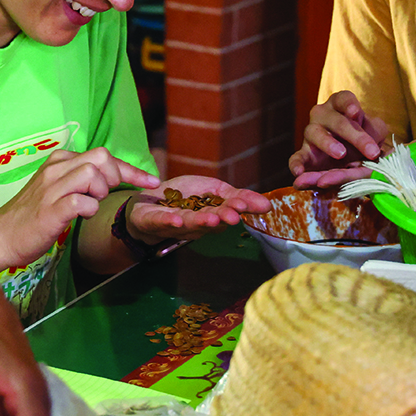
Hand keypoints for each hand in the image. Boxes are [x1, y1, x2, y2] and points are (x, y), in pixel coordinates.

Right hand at [0, 148, 160, 274]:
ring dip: (102, 191)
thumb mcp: (57, 191)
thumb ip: (80, 181)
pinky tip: (84, 216)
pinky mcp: (49, 210)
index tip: (151, 182)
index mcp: (59, 162)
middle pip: (101, 157)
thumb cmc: (31, 217)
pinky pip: (80, 201)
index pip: (103, 155)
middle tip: (112, 196)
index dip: (131, 169)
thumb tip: (112, 180)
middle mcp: (55, 170)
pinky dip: (90, 208)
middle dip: (117, 176)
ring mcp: (51, 189)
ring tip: (93, 205)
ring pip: (91, 173)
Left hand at [123, 176, 271, 243]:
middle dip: (221, 217)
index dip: (236, 208)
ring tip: (211, 219)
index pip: (227, 211)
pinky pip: (162, 221)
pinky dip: (169, 221)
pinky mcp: (153, 221)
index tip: (248, 205)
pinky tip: (177, 220)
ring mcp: (174, 224)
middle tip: (233, 216)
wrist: (147, 202)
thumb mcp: (214, 191)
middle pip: (210, 220)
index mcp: (212, 215)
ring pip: (190, 223)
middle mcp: (196, 224)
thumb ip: (238, 197)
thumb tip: (268, 205)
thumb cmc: (184, 197)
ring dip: (201, 222)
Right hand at [289, 91, 393, 187]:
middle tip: (370, 151)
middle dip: (354, 135)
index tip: (356, 112)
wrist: (349, 159)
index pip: (343, 99)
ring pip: (314, 134)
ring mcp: (311, 133)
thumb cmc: (361, 139)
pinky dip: (296, 164)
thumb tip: (387, 145)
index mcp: (340, 105)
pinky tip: (299, 173)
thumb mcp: (374, 132)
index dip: (349, 104)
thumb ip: (377, 132)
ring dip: (328, 143)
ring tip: (341, 154)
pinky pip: (295, 157)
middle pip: (336, 121)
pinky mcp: (304, 154)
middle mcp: (322, 115)